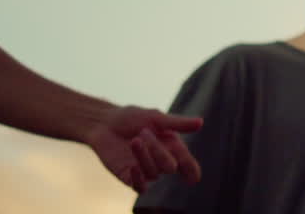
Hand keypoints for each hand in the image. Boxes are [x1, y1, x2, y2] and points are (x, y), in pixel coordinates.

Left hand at [85, 105, 202, 192]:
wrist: (104, 123)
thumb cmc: (131, 118)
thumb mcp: (155, 117)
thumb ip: (177, 123)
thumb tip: (201, 123)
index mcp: (171, 146)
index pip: (186, 164)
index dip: (191, 171)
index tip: (193, 177)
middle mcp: (161, 160)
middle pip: (170, 167)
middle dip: (159, 151)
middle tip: (144, 132)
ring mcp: (145, 170)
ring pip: (154, 173)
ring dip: (144, 156)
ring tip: (134, 140)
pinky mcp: (129, 177)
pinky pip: (140, 187)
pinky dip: (138, 179)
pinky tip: (132, 166)